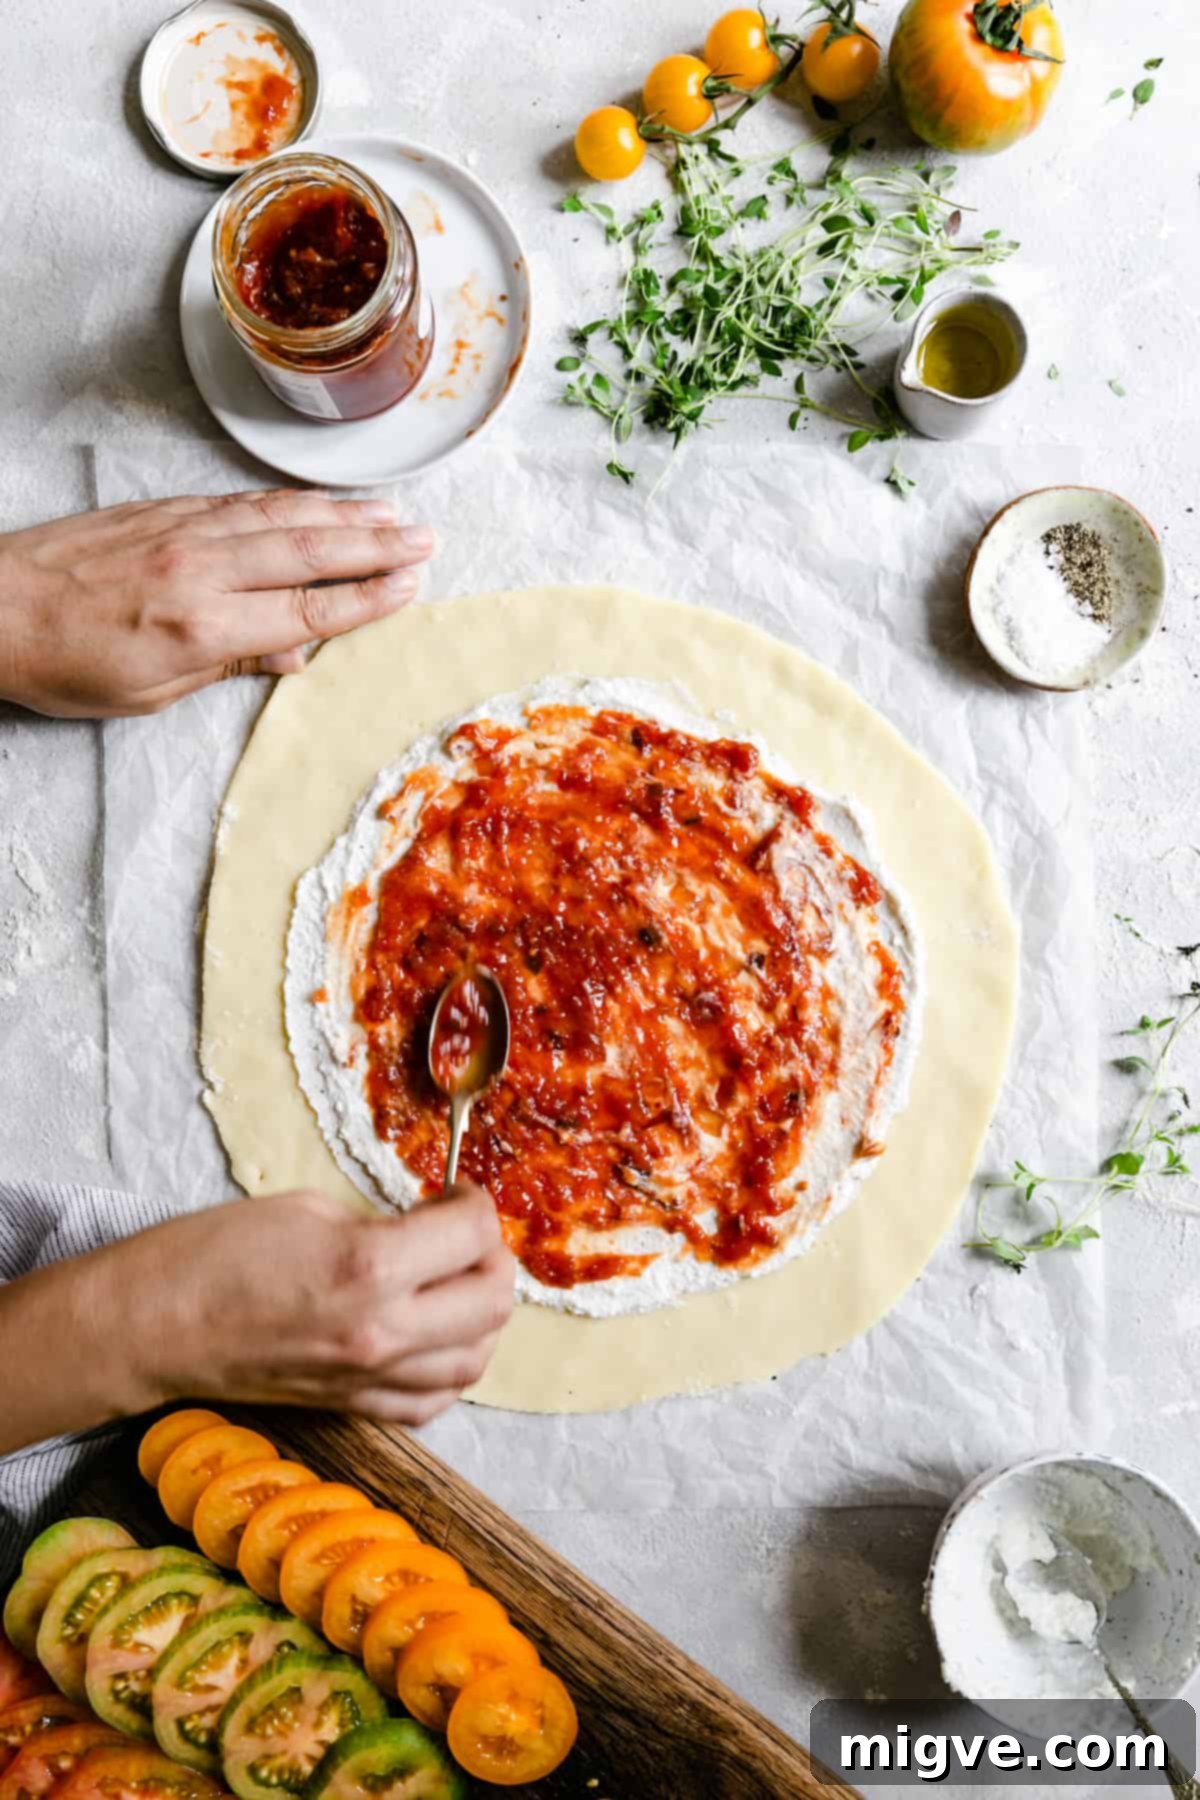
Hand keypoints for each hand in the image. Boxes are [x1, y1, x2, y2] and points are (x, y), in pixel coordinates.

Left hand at [0, 489, 433, 717]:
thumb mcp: (150, 691)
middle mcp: (201, 568)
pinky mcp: (164, 510)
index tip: (411, 586)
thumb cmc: (63, 664)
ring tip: (395, 513)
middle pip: (309, 550)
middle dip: (376, 544)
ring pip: (282, 516)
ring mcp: (183, 531)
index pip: (308, 608)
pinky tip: (321, 503)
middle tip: (428, 540)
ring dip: (345, 514)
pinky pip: (243, 502)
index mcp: (202, 624)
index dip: (367, 598)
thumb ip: (227, 663)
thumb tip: (294, 651)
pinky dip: (291, 502)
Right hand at [0, 1185, 515, 1453]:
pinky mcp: (352, 1407)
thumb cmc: (212, 1254)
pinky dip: (451, 1367)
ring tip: (456, 1280)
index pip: (473, 1233)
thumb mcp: (308, 1209)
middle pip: (493, 1300)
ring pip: (476, 1359)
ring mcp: (368, 1379)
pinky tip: (434, 1335)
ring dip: (482, 1315)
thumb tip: (429, 1230)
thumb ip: (382, 1224)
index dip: (474, 1202)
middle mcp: (381, 1332)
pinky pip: (433, 1401)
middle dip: (492, 1255)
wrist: (151, 1327)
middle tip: (464, 1231)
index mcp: (369, 1268)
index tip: (456, 1191)